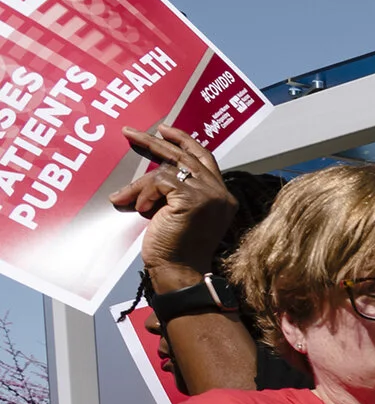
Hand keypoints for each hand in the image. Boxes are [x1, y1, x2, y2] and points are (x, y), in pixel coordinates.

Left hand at [110, 126, 234, 286]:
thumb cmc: (174, 249)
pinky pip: (160, 182)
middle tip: (129, 132)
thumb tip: (155, 174)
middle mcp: (220, 192)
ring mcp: (210, 195)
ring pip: (167, 170)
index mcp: (221, 196)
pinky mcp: (194, 199)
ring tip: (125, 199)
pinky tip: (140, 210)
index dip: (183, 141)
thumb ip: (176, 192)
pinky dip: (143, 194)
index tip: (163, 131)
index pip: (203, 158)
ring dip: (140, 185)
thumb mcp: (177, 212)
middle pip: (186, 155)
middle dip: (155, 142)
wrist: (179, 272)